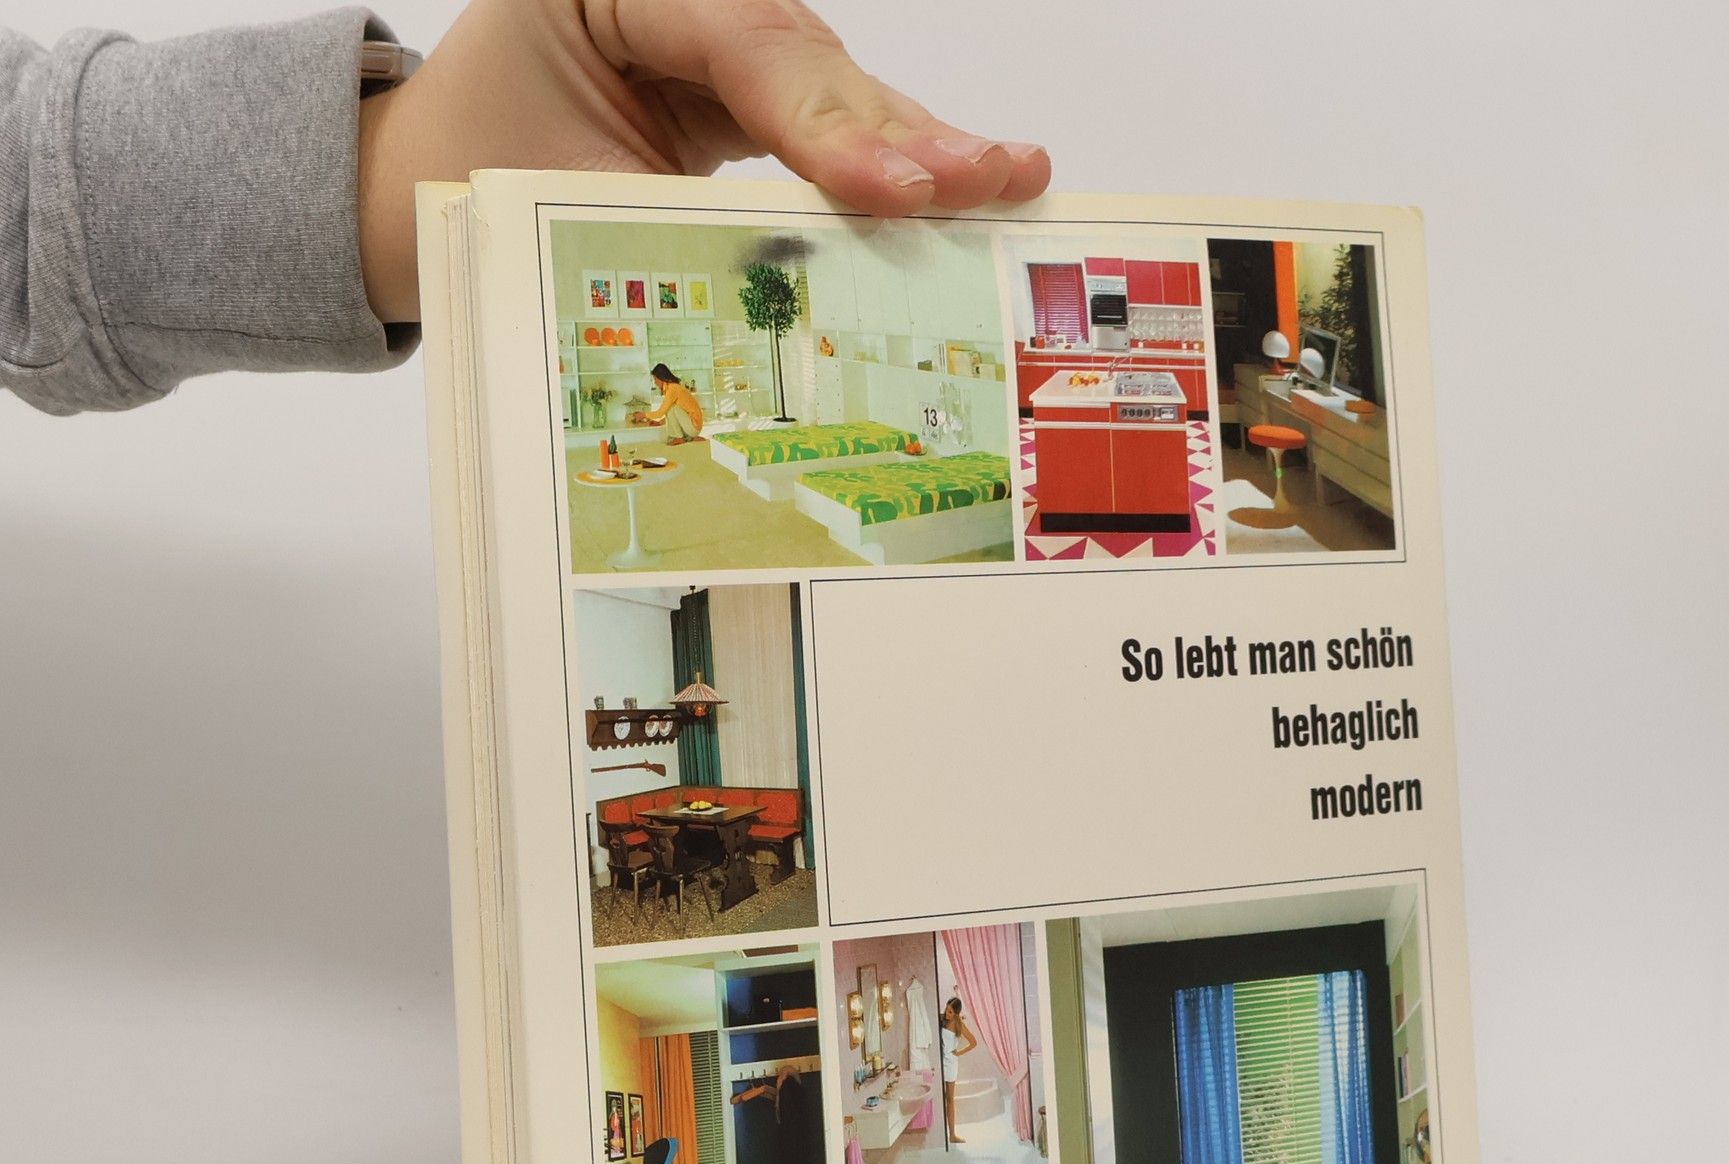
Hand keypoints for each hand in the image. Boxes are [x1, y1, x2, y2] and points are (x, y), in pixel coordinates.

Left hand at [358, 0, 1051, 321]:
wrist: (433, 179)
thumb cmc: (483, 181)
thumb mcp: (563, 200)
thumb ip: (682, 218)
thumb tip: (809, 281)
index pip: (743, 44)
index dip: (824, 123)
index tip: (890, 192)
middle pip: (809, 57)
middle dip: (896, 132)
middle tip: (980, 182)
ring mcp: (723, 34)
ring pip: (836, 87)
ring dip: (923, 146)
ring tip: (1011, 179)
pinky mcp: (751, 86)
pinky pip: (833, 121)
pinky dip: (897, 162)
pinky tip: (975, 178)